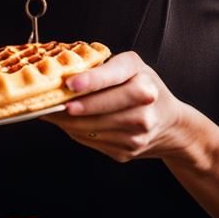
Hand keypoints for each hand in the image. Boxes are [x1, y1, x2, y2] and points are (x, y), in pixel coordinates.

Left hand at [43, 51, 190, 162]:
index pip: (114, 76)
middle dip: (72, 108)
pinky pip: (94, 141)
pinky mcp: (130, 150)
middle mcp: (145, 103)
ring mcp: (139, 130)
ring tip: (52, 113)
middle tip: (49, 105)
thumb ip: (100, 68)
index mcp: (141, 75)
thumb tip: (61, 76)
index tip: (70, 84)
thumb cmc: (140, 86)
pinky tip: (71, 124)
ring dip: (67, 123)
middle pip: (101, 107)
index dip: (91, 81)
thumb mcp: (128, 68)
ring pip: (93, 127)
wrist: (169, 123)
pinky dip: (77, 133)